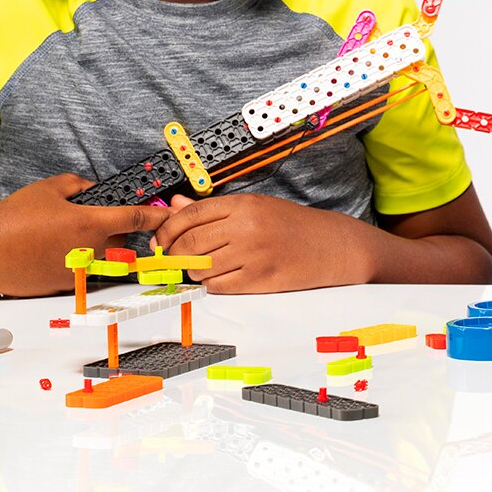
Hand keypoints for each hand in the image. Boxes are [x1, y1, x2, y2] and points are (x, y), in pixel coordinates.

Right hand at [0, 173, 171, 296]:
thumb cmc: (14, 218)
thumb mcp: (49, 188)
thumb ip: (77, 185)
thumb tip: (88, 188)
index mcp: (92, 224)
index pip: (136, 219)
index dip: (155, 217)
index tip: (165, 217)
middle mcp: (91, 251)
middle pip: (120, 243)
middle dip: (114, 233)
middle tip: (89, 222)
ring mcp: (79, 272)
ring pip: (101, 260)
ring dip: (94, 249)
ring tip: (62, 237)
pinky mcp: (64, 286)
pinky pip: (81, 273)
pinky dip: (74, 262)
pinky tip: (50, 252)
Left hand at [153, 193, 375, 292]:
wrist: (329, 245)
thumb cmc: (291, 225)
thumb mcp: (255, 207)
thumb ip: (213, 209)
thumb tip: (175, 205)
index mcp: (243, 205)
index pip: (190, 214)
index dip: (168, 229)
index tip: (161, 239)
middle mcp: (246, 227)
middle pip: (190, 242)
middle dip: (175, 253)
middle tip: (174, 258)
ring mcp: (253, 254)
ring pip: (201, 267)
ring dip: (194, 271)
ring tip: (202, 267)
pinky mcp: (259, 279)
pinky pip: (219, 286)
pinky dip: (212, 285)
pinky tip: (220, 278)